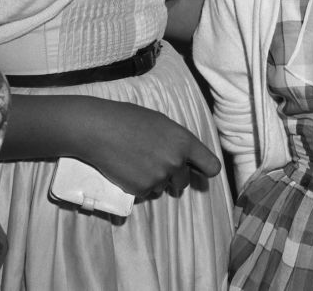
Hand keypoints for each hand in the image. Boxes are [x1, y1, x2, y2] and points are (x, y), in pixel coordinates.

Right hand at [80, 100, 221, 198]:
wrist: (100, 130)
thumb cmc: (130, 120)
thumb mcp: (163, 124)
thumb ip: (178, 142)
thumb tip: (185, 157)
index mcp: (185, 142)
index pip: (212, 166)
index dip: (206, 170)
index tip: (201, 172)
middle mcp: (176, 162)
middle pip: (184, 182)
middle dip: (174, 177)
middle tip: (157, 164)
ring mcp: (158, 178)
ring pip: (163, 188)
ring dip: (155, 181)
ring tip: (138, 162)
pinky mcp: (140, 189)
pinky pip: (146, 193)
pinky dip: (139, 186)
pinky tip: (128, 170)